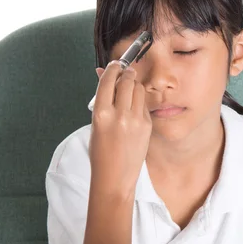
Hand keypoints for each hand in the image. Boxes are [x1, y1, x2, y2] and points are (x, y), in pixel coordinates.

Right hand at [89, 61, 151, 197]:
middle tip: (125, 72)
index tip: (114, 65)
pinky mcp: (147, 126)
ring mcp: (135, 121)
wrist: (114, 178)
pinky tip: (133, 110)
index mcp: (101, 114)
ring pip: (139, 89)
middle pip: (127, 80)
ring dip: (134, 85)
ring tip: (128, 92)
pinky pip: (144, 105)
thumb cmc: (100, 153)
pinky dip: (139, 102)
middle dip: (127, 73)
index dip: (112, 69)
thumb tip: (103, 73)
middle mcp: (119, 115)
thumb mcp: (95, 124)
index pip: (108, 80)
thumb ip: (102, 99)